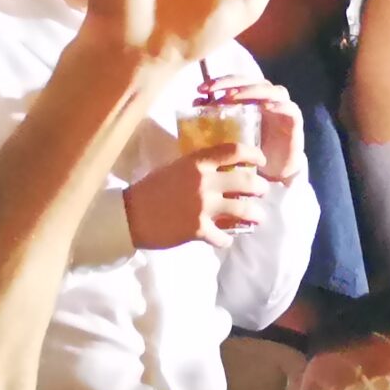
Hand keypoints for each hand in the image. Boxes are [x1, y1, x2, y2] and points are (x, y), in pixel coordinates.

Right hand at [124, 146, 268, 250]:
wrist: (128, 216)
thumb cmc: (149, 189)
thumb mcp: (175, 168)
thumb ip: (199, 167)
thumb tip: (223, 168)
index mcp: (197, 162)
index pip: (234, 151)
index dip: (254, 154)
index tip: (262, 161)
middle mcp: (204, 182)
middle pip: (247, 181)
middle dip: (261, 187)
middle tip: (262, 191)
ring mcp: (203, 206)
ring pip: (244, 209)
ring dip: (255, 215)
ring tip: (257, 217)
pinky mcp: (199, 230)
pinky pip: (225, 236)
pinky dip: (227, 239)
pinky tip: (225, 239)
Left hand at [193, 76, 303, 184]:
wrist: (273, 169)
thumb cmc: (250, 149)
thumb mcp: (230, 132)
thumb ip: (217, 117)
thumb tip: (196, 103)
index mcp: (252, 98)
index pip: (237, 82)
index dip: (219, 82)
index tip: (200, 90)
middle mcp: (268, 98)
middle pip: (253, 81)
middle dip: (231, 83)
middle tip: (213, 89)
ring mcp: (283, 108)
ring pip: (272, 90)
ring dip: (252, 91)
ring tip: (234, 96)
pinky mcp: (294, 121)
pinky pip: (290, 108)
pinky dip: (279, 105)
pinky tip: (265, 107)